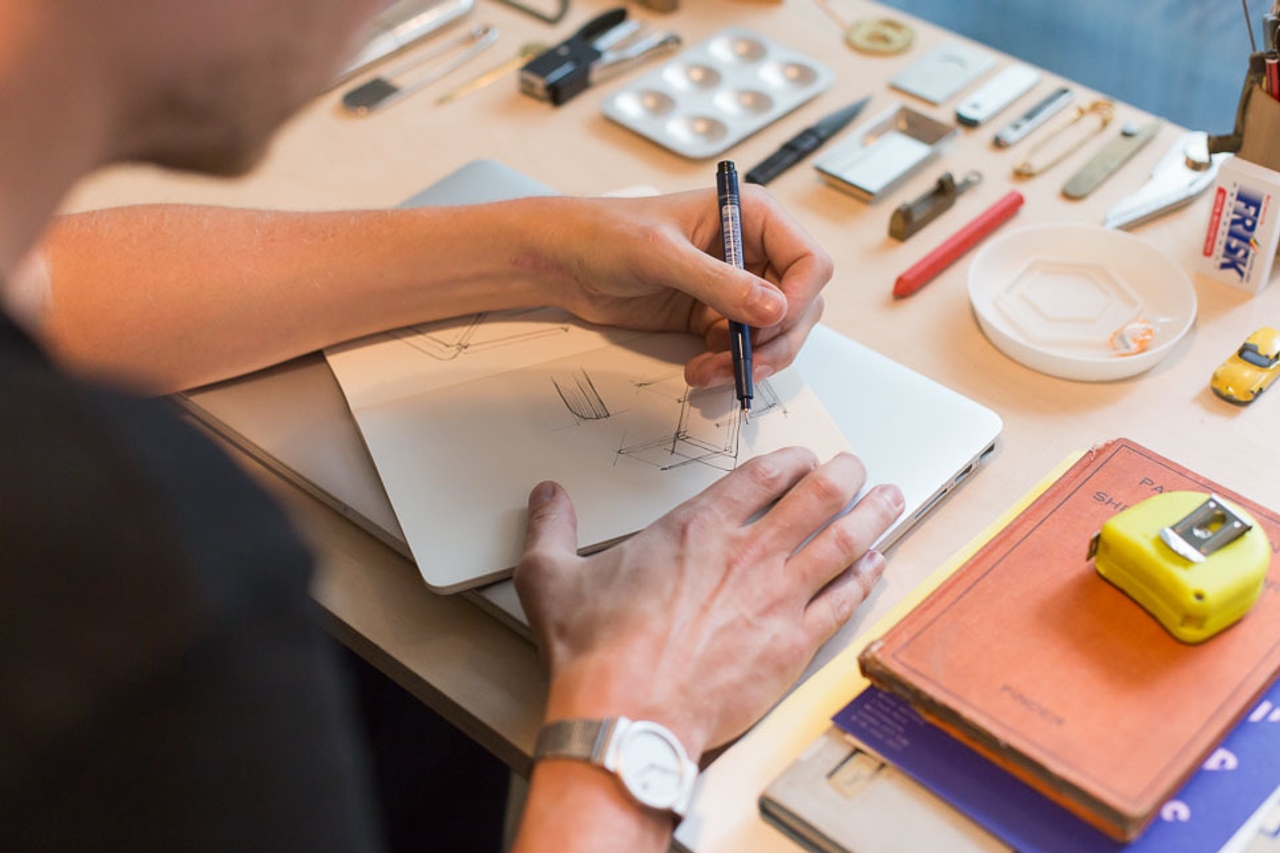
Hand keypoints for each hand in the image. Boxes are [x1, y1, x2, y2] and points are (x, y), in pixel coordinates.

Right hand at [513, 448, 903, 757]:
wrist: (629, 714)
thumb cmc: (597, 650)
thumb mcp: (553, 577)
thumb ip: (552, 527)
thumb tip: (547, 495)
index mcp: (696, 530)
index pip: (761, 477)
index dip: (791, 461)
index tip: (803, 458)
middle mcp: (746, 554)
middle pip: (815, 499)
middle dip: (843, 477)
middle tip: (857, 468)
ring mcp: (776, 598)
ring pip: (841, 543)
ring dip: (873, 517)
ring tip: (892, 499)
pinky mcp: (792, 644)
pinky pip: (844, 601)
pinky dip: (867, 579)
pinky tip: (879, 566)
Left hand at [538, 188, 831, 389]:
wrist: (566, 261)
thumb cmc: (607, 234)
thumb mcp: (662, 254)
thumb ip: (719, 282)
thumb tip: (773, 309)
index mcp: (751, 218)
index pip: (809, 262)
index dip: (799, 299)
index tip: (770, 326)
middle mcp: (751, 252)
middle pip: (799, 307)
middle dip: (776, 342)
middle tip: (746, 364)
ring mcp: (734, 287)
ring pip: (772, 336)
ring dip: (749, 362)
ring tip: (709, 373)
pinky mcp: (712, 317)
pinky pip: (741, 350)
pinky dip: (727, 367)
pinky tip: (699, 371)